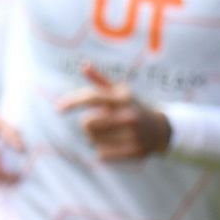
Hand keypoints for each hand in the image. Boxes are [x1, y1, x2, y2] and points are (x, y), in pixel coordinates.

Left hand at [56, 62, 170, 161]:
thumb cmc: (132, 107)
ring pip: (93, 140)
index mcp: (124, 98)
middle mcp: (130, 115)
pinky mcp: (134, 152)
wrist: (161, 129)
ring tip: (111, 133)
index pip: (92, 97)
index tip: (58, 109)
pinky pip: (102, 154)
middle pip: (87, 123)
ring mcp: (134, 135)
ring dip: (96, 138)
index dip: (72, 102)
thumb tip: (83, 65)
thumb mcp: (120, 92)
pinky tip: (116, 144)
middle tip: (102, 122)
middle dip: (89, 124)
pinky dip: (103, 151)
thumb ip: (100, 81)